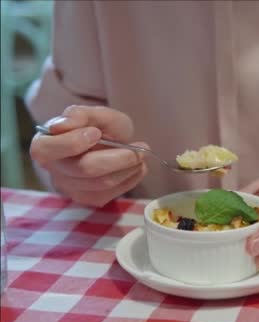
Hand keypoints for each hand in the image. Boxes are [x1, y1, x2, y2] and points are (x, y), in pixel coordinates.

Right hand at [29, 105, 147, 206]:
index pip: (47, 150)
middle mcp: (53, 169)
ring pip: (102, 183)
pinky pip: (112, 193)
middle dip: (118, 157)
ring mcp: (69, 187)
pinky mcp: (88, 198)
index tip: (96, 132)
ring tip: (141, 155)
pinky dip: (130, 179)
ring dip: (129, 168)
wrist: (114, 142)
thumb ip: (80, 115)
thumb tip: (60, 126)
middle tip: (141, 147)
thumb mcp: (96, 114)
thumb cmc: (100, 127)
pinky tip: (136, 167)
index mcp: (44, 144)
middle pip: (84, 169)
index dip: (73, 142)